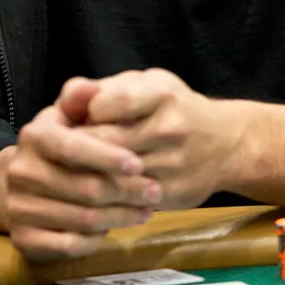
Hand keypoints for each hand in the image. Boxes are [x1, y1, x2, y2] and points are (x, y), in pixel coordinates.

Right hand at [0, 80, 163, 261]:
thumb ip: (83, 96)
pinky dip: (95, 240)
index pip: (73, 146)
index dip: (107, 157)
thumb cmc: (63, 142)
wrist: (25, 180)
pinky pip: (68, 245)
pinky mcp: (23, 239)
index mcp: (35, 136)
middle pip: (85, 188)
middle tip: (155, 192)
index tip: (138, 165)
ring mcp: (18, 207)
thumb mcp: (71, 113)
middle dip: (126, 191)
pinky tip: (112, 229)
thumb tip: (91, 87)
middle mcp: (21, 171)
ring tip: (145, 210)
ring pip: (82, 219)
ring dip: (119, 216)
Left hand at [60, 69, 239, 210]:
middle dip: (75, 150)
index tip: (74, 120)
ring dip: (84, 177)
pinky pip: (125, 200)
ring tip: (68, 174)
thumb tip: (68, 98)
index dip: (81, 114)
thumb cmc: (174, 108)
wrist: (227, 143)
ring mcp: (172, 163)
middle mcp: (169, 127)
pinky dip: (105, 199)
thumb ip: (104, 89)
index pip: (102, 105)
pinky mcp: (171, 193)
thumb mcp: (146, 84)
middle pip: (103, 143)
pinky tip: (94, 193)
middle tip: (57, 154)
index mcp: (159, 93)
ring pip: (111, 176)